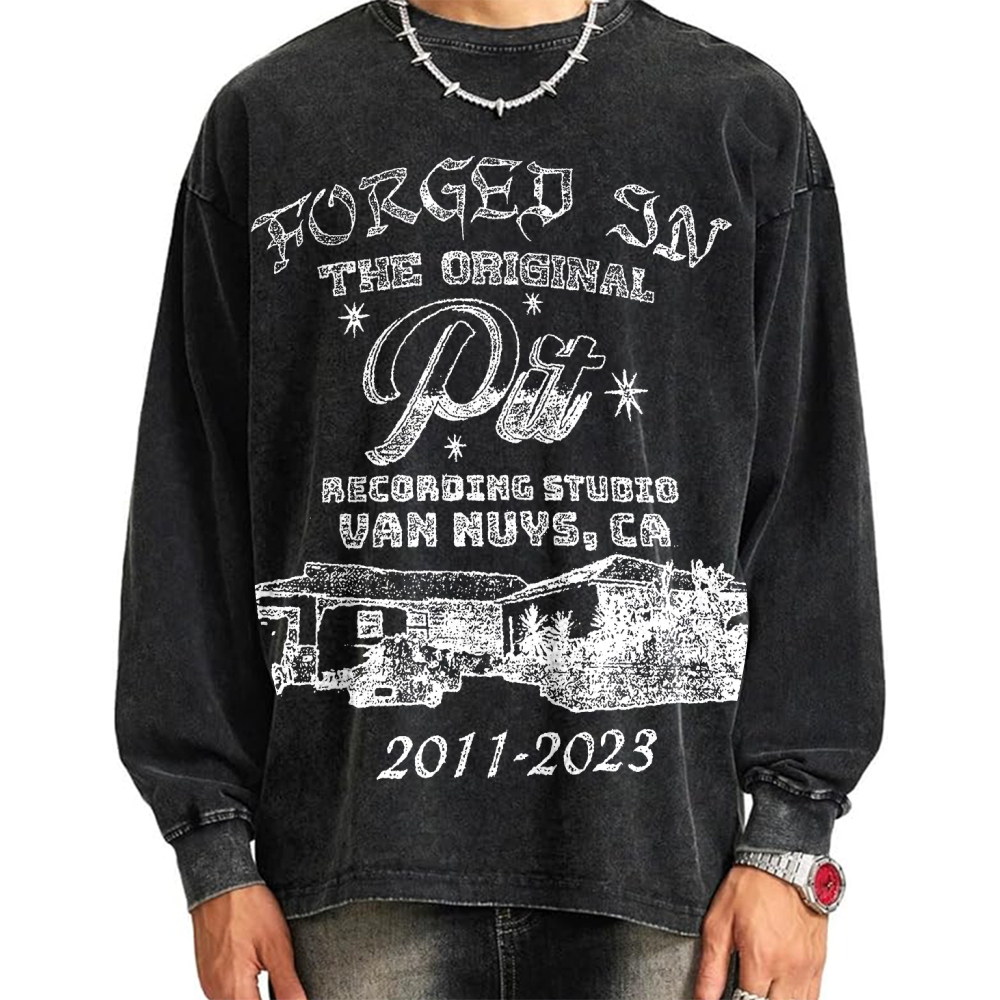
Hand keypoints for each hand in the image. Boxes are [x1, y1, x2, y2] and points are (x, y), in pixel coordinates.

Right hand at [191, 884, 306, 999]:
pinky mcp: (208, 974)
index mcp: (234, 990)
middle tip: (286, 989)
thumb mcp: (277, 946)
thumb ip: (287, 985)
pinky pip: (225, 994)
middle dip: (266, 999)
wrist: (220, 884)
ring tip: (274, 982)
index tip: (290, 995)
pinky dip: (243, 992)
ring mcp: (209, 984)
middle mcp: (216, 993)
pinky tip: (258, 977)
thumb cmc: (247, 908)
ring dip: (254, 998)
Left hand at [694, 865, 827, 999]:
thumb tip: (704, 999)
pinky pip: (814, 997)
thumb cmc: (752, 885)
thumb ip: (711, 968)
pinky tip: (781, 994)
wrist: (785, 862)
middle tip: (744, 991)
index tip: (728, 996)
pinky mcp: (820, 963)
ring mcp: (808, 968)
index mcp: (762, 960)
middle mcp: (789, 969)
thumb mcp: (718, 923)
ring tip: (759, 991)